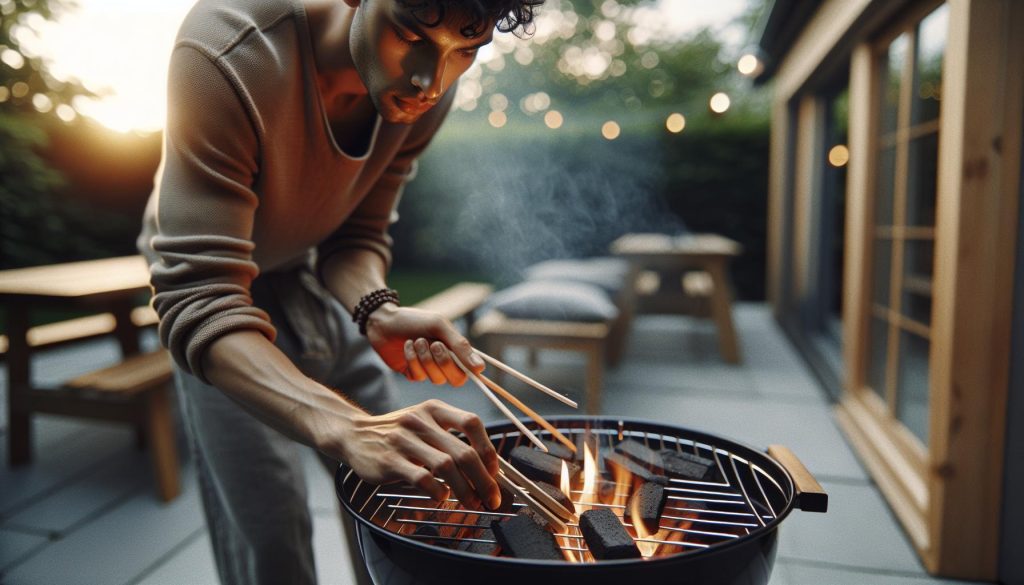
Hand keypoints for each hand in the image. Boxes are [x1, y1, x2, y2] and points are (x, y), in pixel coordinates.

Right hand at [332, 399, 500, 508]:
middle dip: (484, 479)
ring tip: (472, 502)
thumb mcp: (423, 421)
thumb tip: (484, 466)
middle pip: (464, 451)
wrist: (353, 434)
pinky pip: (422, 478)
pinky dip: (438, 491)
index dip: (488, 449)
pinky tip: (442, 497)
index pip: (471, 422)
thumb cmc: (396, 432)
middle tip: (492, 497)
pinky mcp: (390, 461)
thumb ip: (449, 437)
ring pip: (446, 466)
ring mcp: (404, 441)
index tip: (494, 471)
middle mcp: (420, 421)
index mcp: (433, 409)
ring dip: (465, 489)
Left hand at [365, 303, 484, 385]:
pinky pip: (419, 376)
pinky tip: (406, 346)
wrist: (384, 321)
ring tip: (416, 340)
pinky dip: (413, 360)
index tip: (469, 367)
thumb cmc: (414, 320)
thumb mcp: (439, 327)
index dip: (471, 371)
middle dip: (444, 362)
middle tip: (434, 344)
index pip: (470, 370)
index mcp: (455, 349)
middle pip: (456, 378)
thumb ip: (460, 347)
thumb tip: (480, 369)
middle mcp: (444, 361)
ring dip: (425, 358)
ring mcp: (428, 369)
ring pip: (436, 379)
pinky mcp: (413, 373)